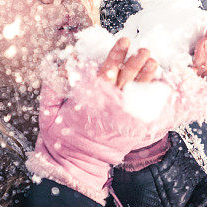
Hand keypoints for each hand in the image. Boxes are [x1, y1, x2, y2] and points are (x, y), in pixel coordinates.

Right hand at [26, 40, 165, 203]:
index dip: (115, 55)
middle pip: (126, 79)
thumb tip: (63, 63)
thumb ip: (52, 86)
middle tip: (144, 49)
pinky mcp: (130, 130)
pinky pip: (144, 110)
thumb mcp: (48, 112)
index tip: (123, 41)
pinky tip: (158, 85)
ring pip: (137, 92)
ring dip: (146, 76)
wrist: (75, 165)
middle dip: (135, 61)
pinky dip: (151, 97)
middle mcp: (109, 107)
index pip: (106, 71)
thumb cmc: (59, 138)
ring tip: (153, 61)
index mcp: (89, 99)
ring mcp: (122, 119)